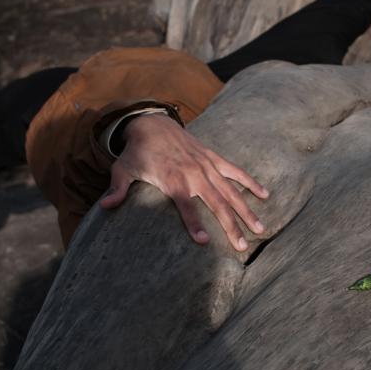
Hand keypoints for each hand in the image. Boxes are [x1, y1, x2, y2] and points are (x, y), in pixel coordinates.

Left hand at [99, 114, 268, 250]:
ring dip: (246, 211)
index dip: (194, 224)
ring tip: (260, 229)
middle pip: (216, 203)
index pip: (186, 206)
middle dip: (231, 226)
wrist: (152, 123)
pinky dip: (250, 182)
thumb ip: (117, 190)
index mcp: (173, 180)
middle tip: (243, 246)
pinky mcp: (213, 158)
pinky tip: (265, 194)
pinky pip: (235, 171)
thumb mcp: (122, 170)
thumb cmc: (137, 152)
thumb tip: (104, 207)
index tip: (204, 242)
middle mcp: (194, 174)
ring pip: (231, 191)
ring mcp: (206, 166)